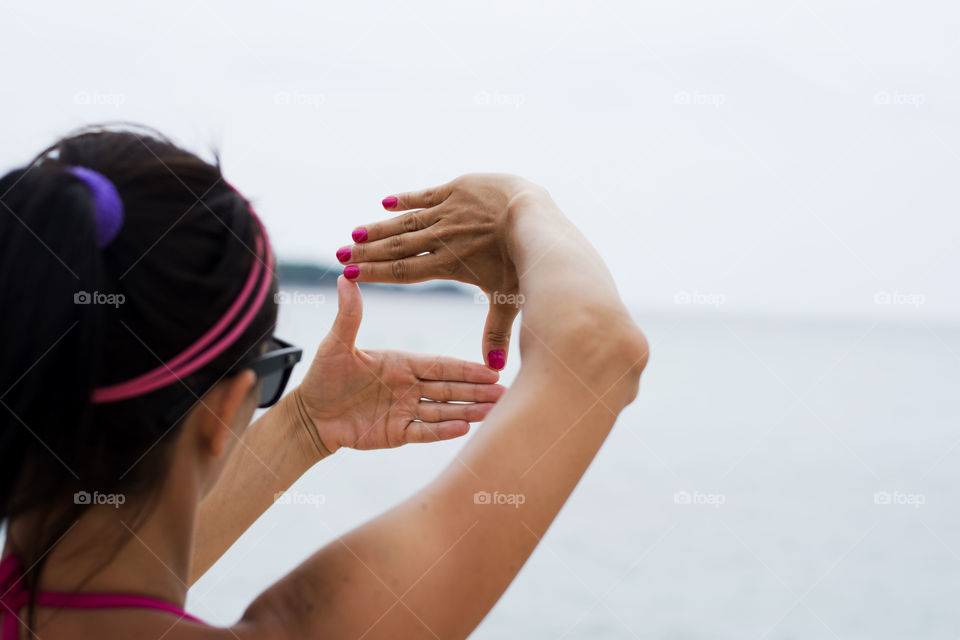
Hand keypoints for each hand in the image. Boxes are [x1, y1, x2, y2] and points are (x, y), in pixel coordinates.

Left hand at [292, 276, 505, 453]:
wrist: (309, 416)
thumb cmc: (322, 376)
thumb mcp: (336, 344)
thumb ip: (349, 315)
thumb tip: (343, 277)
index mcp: (402, 363)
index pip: (440, 365)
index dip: (465, 368)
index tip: (490, 369)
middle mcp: (409, 386)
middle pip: (450, 388)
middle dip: (478, 390)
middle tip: (506, 392)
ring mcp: (405, 410)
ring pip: (444, 410)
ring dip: (469, 410)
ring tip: (494, 412)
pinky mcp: (397, 434)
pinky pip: (424, 431)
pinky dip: (444, 431)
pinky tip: (464, 428)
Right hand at [339, 173, 545, 369]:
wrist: (536, 218)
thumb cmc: (526, 262)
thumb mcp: (509, 299)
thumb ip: (497, 332)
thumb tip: (495, 368)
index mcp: (449, 265)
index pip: (403, 271)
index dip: (375, 274)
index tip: (350, 275)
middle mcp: (442, 238)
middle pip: (396, 247)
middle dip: (366, 252)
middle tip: (340, 254)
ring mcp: (448, 211)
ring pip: (406, 221)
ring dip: (378, 228)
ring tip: (354, 233)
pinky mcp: (458, 189)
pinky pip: (425, 195)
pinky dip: (406, 199)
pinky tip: (386, 202)